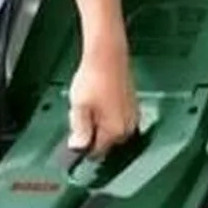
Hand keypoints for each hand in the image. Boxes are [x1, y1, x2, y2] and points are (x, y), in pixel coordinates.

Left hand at [68, 30, 138, 157]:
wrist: (107, 54)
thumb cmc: (94, 77)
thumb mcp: (79, 107)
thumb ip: (80, 130)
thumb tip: (78, 148)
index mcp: (114, 131)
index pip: (96, 152)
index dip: (82, 145)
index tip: (75, 134)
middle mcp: (128, 127)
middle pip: (105, 143)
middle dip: (92, 134)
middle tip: (81, 114)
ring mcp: (132, 116)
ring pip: (111, 131)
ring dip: (99, 124)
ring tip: (90, 104)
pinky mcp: (133, 106)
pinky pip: (118, 119)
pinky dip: (107, 115)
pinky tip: (99, 101)